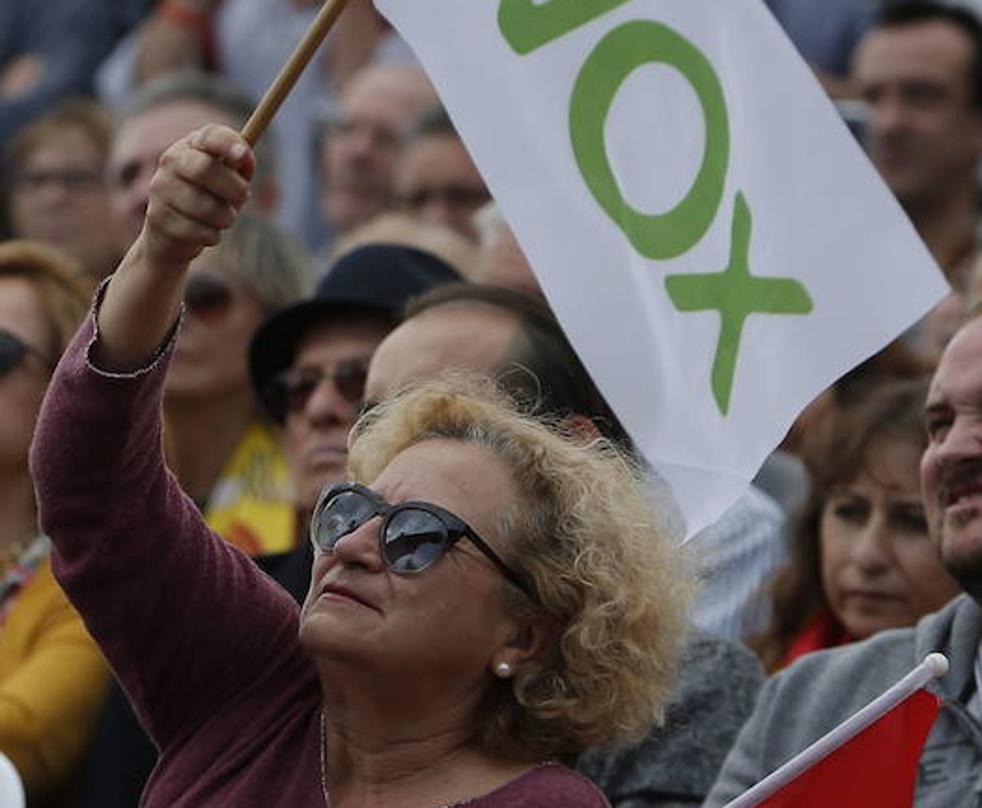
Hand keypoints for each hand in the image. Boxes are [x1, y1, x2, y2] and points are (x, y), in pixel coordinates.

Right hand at [141, 124, 253, 270]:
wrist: (171, 233)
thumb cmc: (210, 198)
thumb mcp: (230, 178)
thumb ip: (241, 163)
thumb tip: (244, 155)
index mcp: (192, 145)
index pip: (209, 136)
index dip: (227, 144)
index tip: (242, 155)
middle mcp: (171, 161)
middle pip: (205, 169)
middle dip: (234, 189)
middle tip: (245, 197)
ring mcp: (160, 189)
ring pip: (208, 207)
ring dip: (226, 218)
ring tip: (223, 217)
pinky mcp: (158, 218)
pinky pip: (201, 231)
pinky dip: (213, 236)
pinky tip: (206, 232)